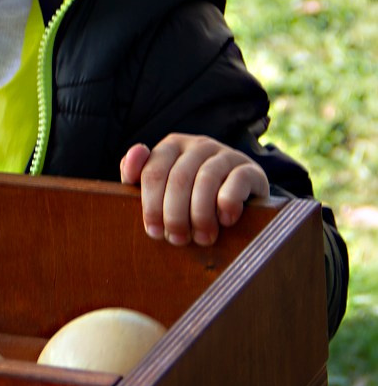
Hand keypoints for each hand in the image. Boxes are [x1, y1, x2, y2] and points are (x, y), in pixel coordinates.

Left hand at [120, 133, 268, 245]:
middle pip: (178, 179)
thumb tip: (135, 152)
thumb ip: (138, 172)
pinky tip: (225, 221)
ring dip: (201, 215)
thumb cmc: (190, 194)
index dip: (151, 205)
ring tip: (201, 238)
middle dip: (175, 215)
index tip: (155, 232)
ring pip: (206, 181)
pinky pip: (237, 182)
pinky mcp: (250, 168)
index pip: (153, 172)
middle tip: (178, 240)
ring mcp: (226, 154)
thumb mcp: (162, 185)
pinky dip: (228, 203)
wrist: (240, 195)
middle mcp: (198, 145)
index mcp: (172, 146)